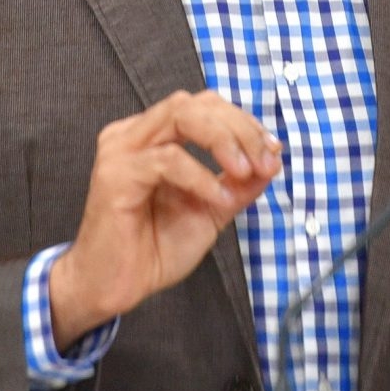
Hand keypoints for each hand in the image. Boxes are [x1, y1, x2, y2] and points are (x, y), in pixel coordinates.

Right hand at [48, 91, 280, 348]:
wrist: (115, 287)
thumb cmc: (154, 248)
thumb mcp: (212, 210)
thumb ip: (239, 184)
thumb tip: (274, 160)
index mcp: (155, 137)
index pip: (204, 106)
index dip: (243, 122)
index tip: (273, 152)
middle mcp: (134, 134)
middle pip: (195, 103)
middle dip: (239, 127)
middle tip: (265, 160)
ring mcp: (121, 150)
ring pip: (180, 115)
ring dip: (223, 140)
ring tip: (246, 172)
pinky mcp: (115, 174)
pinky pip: (167, 160)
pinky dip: (201, 177)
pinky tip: (218, 198)